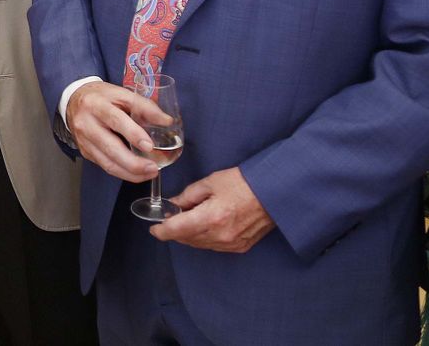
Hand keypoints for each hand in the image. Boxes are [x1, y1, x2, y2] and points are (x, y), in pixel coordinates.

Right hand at [64, 81, 171, 182]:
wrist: (73, 100)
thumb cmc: (101, 97)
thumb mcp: (121, 93)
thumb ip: (144, 106)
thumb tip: (167, 121)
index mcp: (96, 104)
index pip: (115, 119)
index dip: (133, 133)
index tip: (149, 145)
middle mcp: (87, 123)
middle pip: (110, 147)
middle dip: (133, 162)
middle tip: (153, 167)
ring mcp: (84, 140)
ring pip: (107, 162)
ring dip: (130, 172)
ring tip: (150, 173)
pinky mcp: (85, 151)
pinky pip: (105, 166)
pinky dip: (123, 173)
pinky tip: (137, 173)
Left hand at [150, 167, 273, 252]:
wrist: (274, 193)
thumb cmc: (243, 183)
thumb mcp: (210, 182)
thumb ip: (188, 196)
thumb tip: (173, 205)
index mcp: (210, 218)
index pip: (177, 230)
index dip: (162, 231)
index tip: (154, 229)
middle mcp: (220, 235)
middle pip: (187, 239)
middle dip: (175, 230)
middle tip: (171, 217)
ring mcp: (231, 244)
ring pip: (199, 244)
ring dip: (189, 235)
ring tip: (188, 219)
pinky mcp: (240, 246)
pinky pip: (214, 246)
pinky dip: (204, 238)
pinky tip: (204, 225)